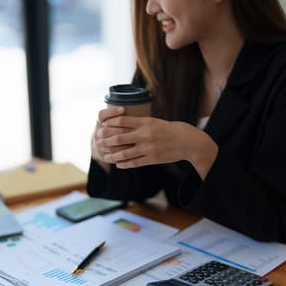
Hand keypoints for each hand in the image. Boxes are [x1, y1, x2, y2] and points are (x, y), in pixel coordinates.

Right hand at [91, 106, 131, 164]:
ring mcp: (99, 146)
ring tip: (134, 142)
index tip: (123, 108)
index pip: (102, 115)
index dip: (111, 112)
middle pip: (105, 131)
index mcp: (99, 123)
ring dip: (122, 144)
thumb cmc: (112, 130)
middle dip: (120, 130)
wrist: (100, 146)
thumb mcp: (112, 120)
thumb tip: (131, 106)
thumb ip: (119, 115)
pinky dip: (122, 155)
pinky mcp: (103, 156)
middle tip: (132, 129)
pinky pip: (112, 157)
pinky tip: (132, 153)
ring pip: (109, 145)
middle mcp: (97, 134)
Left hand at [98, 115, 218, 179]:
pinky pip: (134, 162)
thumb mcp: (154, 122)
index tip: (102, 126)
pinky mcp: (152, 159)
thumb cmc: (170, 129)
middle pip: (119, 137)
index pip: (122, 120)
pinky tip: (118, 164)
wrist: (187, 141)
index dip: (110, 123)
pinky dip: (124, 164)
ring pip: (124, 153)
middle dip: (106, 140)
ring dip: (112, 155)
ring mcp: (148, 148)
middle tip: (97, 142)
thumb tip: (123, 121)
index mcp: (145, 123)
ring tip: (105, 156)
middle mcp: (145, 135)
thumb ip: (140, 122)